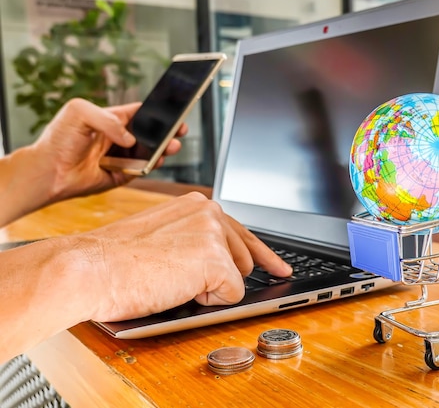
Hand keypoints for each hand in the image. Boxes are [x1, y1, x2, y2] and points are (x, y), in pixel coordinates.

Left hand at [32, 98, 186, 202]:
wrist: (49, 170)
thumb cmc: (59, 138)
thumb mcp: (79, 112)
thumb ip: (108, 120)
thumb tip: (130, 139)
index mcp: (112, 119)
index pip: (140, 112)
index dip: (158, 110)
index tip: (173, 108)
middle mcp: (119, 138)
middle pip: (151, 133)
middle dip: (168, 131)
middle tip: (180, 129)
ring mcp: (123, 157)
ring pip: (151, 152)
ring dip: (164, 149)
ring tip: (172, 146)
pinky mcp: (122, 176)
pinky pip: (143, 170)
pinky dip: (151, 166)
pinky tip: (155, 160)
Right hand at [78, 192, 292, 321]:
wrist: (92, 267)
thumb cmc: (116, 258)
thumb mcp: (162, 234)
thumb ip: (193, 237)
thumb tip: (219, 258)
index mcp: (197, 204)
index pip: (241, 232)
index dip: (262, 255)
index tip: (278, 267)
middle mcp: (210, 213)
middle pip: (244, 258)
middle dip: (224, 276)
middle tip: (190, 280)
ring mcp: (215, 235)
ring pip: (236, 278)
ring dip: (210, 287)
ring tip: (172, 278)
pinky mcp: (217, 262)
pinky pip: (231, 295)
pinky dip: (208, 301)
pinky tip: (178, 288)